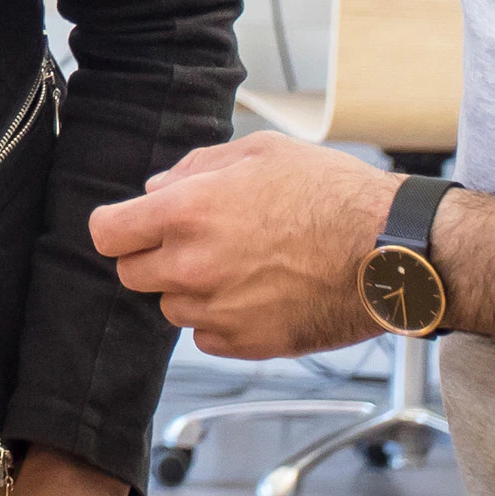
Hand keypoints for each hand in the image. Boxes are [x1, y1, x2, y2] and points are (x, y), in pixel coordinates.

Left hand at [89, 134, 397, 357]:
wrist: (388, 251)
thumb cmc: (333, 195)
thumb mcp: (261, 151)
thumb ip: (196, 168)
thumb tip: (157, 187)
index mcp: (188, 212)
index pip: (106, 233)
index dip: (116, 227)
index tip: (129, 226)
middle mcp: (193, 266)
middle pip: (131, 274)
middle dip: (152, 256)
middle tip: (195, 241)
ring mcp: (218, 311)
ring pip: (170, 306)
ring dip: (189, 288)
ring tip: (240, 265)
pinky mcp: (245, 344)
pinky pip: (205, 336)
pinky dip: (219, 319)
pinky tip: (256, 293)